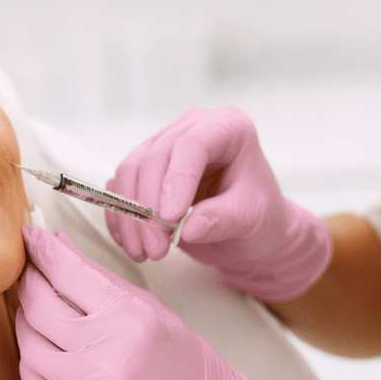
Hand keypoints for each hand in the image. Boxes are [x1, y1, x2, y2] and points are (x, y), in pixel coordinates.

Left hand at [16, 226, 297, 379]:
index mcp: (128, 315)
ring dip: (28, 324)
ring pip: (30, 345)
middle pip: (40, 307)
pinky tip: (44, 352)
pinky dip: (32, 364)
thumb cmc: (179, 357)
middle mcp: (108, 352)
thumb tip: (57, 244)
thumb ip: (97, 275)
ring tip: (38, 314)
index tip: (31, 237)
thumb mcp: (146, 305)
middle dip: (30, 283)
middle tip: (31, 273)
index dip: (42, 250)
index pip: (68, 271)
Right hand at [105, 106, 331, 302]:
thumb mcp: (252, 221)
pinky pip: (121, 185)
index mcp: (228, 127)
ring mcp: (166, 143)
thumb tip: (189, 229)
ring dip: (130, 216)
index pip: (192, 145)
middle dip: (149, 208)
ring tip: (144, 252)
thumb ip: (223, 220)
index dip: (176, 181)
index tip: (170, 219)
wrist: (248, 230)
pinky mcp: (146, 165)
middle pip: (155, 157)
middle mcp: (193, 127)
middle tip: (156, 250)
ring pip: (131, 170)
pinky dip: (121, 215)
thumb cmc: (260, 218)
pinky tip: (131, 242)